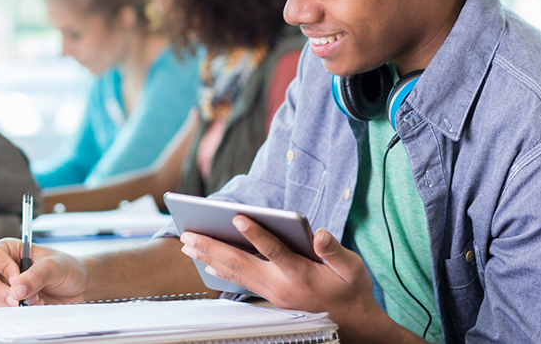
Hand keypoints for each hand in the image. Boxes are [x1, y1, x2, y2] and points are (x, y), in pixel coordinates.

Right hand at [0, 238, 88, 306]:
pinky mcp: (10, 302)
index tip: (17, 276)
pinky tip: (34, 306)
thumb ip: (36, 276)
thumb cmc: (67, 268)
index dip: (2, 267)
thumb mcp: (54, 267)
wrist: (79, 286)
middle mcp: (4, 268)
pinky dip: (15, 311)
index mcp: (11, 250)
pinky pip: (0, 309)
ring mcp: (5, 286)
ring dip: (11, 303)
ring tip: (35, 300)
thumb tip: (16, 290)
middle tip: (18, 298)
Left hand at [179, 215, 417, 342]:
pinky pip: (241, 283)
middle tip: (188, 234)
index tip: (236, 217)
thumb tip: (319, 233)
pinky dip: (222, 273)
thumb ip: (334, 250)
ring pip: (236, 273)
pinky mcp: (270, 296)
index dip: (256, 234)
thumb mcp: (352, 268)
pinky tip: (208, 266)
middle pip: (241, 263)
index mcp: (300, 273)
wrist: (350, 324)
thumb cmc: (351, 290)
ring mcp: (273, 293)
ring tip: (188, 245)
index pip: (274, 250)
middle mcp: (280, 285)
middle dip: (213, 247)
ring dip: (210, 258)